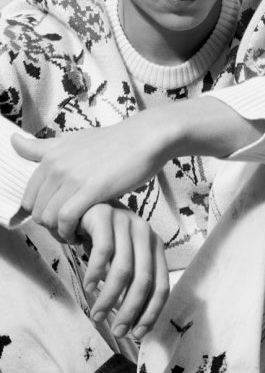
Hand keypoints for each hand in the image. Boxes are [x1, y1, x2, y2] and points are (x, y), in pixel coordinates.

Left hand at [11, 110, 175, 240]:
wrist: (144, 138)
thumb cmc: (114, 142)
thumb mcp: (74, 140)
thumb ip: (44, 147)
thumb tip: (13, 141)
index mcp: (50, 156)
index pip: (28, 196)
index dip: (40, 213)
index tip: (57, 219)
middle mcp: (56, 166)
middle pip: (36, 210)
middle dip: (49, 226)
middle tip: (68, 229)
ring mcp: (71, 178)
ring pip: (48, 217)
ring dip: (59, 232)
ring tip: (75, 233)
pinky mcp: (90, 190)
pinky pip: (66, 219)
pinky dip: (70, 232)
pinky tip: (82, 234)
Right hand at [79, 203, 168, 339]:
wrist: (79, 208)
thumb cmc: (102, 241)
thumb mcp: (121, 262)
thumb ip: (131, 285)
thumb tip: (134, 325)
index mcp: (155, 247)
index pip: (162, 285)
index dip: (151, 312)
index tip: (138, 334)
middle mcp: (146, 233)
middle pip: (145, 281)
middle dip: (131, 311)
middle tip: (118, 331)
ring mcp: (126, 221)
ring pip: (124, 269)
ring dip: (110, 298)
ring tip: (98, 315)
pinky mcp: (105, 215)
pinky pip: (103, 251)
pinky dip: (96, 273)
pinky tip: (89, 287)